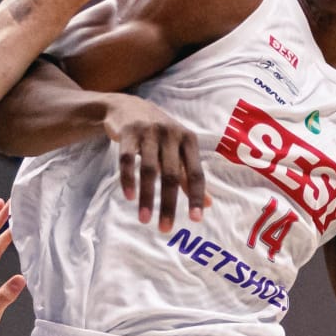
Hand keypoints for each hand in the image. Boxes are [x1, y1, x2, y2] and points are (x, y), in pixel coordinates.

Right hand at [101, 95, 206, 231]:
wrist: (127, 106)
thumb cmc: (158, 134)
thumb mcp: (178, 149)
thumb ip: (189, 176)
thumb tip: (208, 205)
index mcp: (188, 140)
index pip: (195, 172)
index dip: (196, 196)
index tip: (196, 220)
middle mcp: (171, 134)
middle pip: (171, 175)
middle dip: (169, 204)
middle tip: (165, 229)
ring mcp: (148, 132)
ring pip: (149, 169)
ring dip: (147, 197)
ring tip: (145, 219)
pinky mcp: (127, 132)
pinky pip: (127, 160)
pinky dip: (128, 179)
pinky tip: (129, 197)